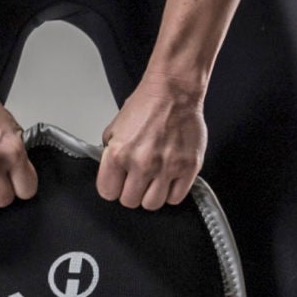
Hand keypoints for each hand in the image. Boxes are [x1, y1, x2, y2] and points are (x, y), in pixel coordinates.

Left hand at [98, 76, 205, 210]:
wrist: (173, 92)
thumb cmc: (146, 106)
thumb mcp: (115, 128)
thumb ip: (110, 153)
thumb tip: (111, 172)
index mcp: (119, 154)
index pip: (107, 192)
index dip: (113, 188)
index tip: (118, 183)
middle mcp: (142, 164)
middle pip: (130, 202)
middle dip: (132, 192)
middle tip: (138, 179)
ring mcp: (167, 167)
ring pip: (152, 204)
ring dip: (151, 194)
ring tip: (154, 180)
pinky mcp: (188, 168)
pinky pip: (176, 198)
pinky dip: (171, 192)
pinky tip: (169, 179)